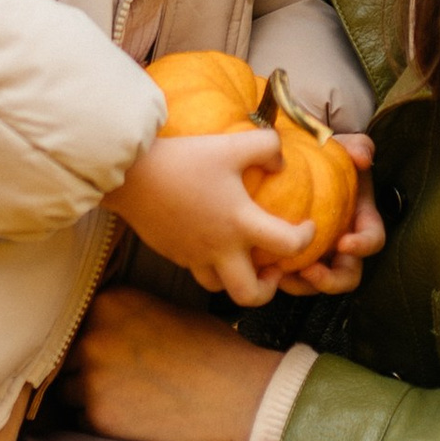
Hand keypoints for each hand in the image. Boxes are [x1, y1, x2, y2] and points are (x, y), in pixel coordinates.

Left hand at [71, 287, 273, 440]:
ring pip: (68, 390)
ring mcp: (92, 377)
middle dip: (87, 369)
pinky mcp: (98, 417)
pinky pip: (80, 421)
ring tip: (129, 401)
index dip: (92, 340)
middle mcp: (93, 335)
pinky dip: (100, 423)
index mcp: (111, 303)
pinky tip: (134, 420)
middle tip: (123, 381)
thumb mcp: (168, 311)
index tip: (110, 352)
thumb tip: (96, 328)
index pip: (77, 322)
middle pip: (68, 357)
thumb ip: (126, 316)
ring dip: (89, 398)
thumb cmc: (213, 352)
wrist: (241, 397)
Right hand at [108, 126, 312, 306]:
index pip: (287, 246)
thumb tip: (281, 163)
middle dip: (269, 288)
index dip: (306, 239)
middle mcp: (219, 249)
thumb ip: (266, 147)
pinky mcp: (173, 253)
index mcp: (240, 223)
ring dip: (238, 279)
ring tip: (244, 258)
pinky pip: (197, 270)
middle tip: (274, 266)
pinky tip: (213, 239)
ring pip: (220, 288)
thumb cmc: (184, 159)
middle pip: (249, 295)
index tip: (307, 227)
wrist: (131, 174)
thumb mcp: (231, 144)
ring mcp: (193, 256)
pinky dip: (212, 264)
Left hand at [275, 137, 382, 296]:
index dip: (363, 246)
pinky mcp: (295, 257)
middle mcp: (344, 244)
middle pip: (347, 276)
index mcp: (362, 222)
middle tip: (309, 272)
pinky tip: (262, 268)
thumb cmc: (327, 155)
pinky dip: (279, 277)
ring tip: (281, 275)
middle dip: (330, 281)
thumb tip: (362, 158)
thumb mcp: (344, 145)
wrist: (300, 160)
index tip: (344, 243)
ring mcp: (320, 254)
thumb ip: (358, 146)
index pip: (373, 240)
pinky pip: (291, 275)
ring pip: (317, 283)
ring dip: (301, 285)